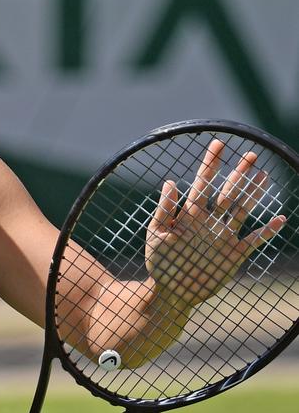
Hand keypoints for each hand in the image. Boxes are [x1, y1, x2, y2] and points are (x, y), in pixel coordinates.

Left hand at [145, 139, 285, 308]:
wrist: (171, 292)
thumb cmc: (160, 262)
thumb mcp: (156, 234)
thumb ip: (165, 210)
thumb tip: (169, 182)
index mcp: (190, 214)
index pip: (201, 183)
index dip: (210, 164)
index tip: (218, 144)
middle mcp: (209, 222)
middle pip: (227, 192)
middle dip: (238, 174)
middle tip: (251, 155)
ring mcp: (223, 237)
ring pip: (242, 211)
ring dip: (253, 195)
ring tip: (264, 176)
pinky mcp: (233, 254)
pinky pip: (254, 241)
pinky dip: (267, 232)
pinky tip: (279, 219)